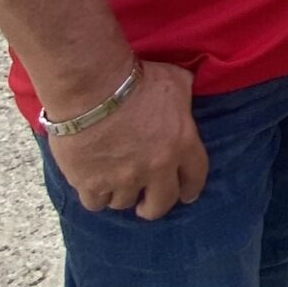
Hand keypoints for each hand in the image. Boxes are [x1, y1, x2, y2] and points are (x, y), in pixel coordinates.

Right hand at [47, 59, 206, 221]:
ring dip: (121, 195)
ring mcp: (124, 179)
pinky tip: (93, 186)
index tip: (185, 196)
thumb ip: (185, 93)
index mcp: (182, 144)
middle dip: (154, 206)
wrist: (93, 87)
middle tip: (146, 204)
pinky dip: (95, 196)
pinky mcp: (92, 183)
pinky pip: (96, 203)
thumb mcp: (175, 80)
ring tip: (115, 185)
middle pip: (161, 204)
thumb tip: (188, 87)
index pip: (195, 178)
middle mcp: (157, 168)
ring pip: (124, 202)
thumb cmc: (136, 79)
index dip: (190, 189)